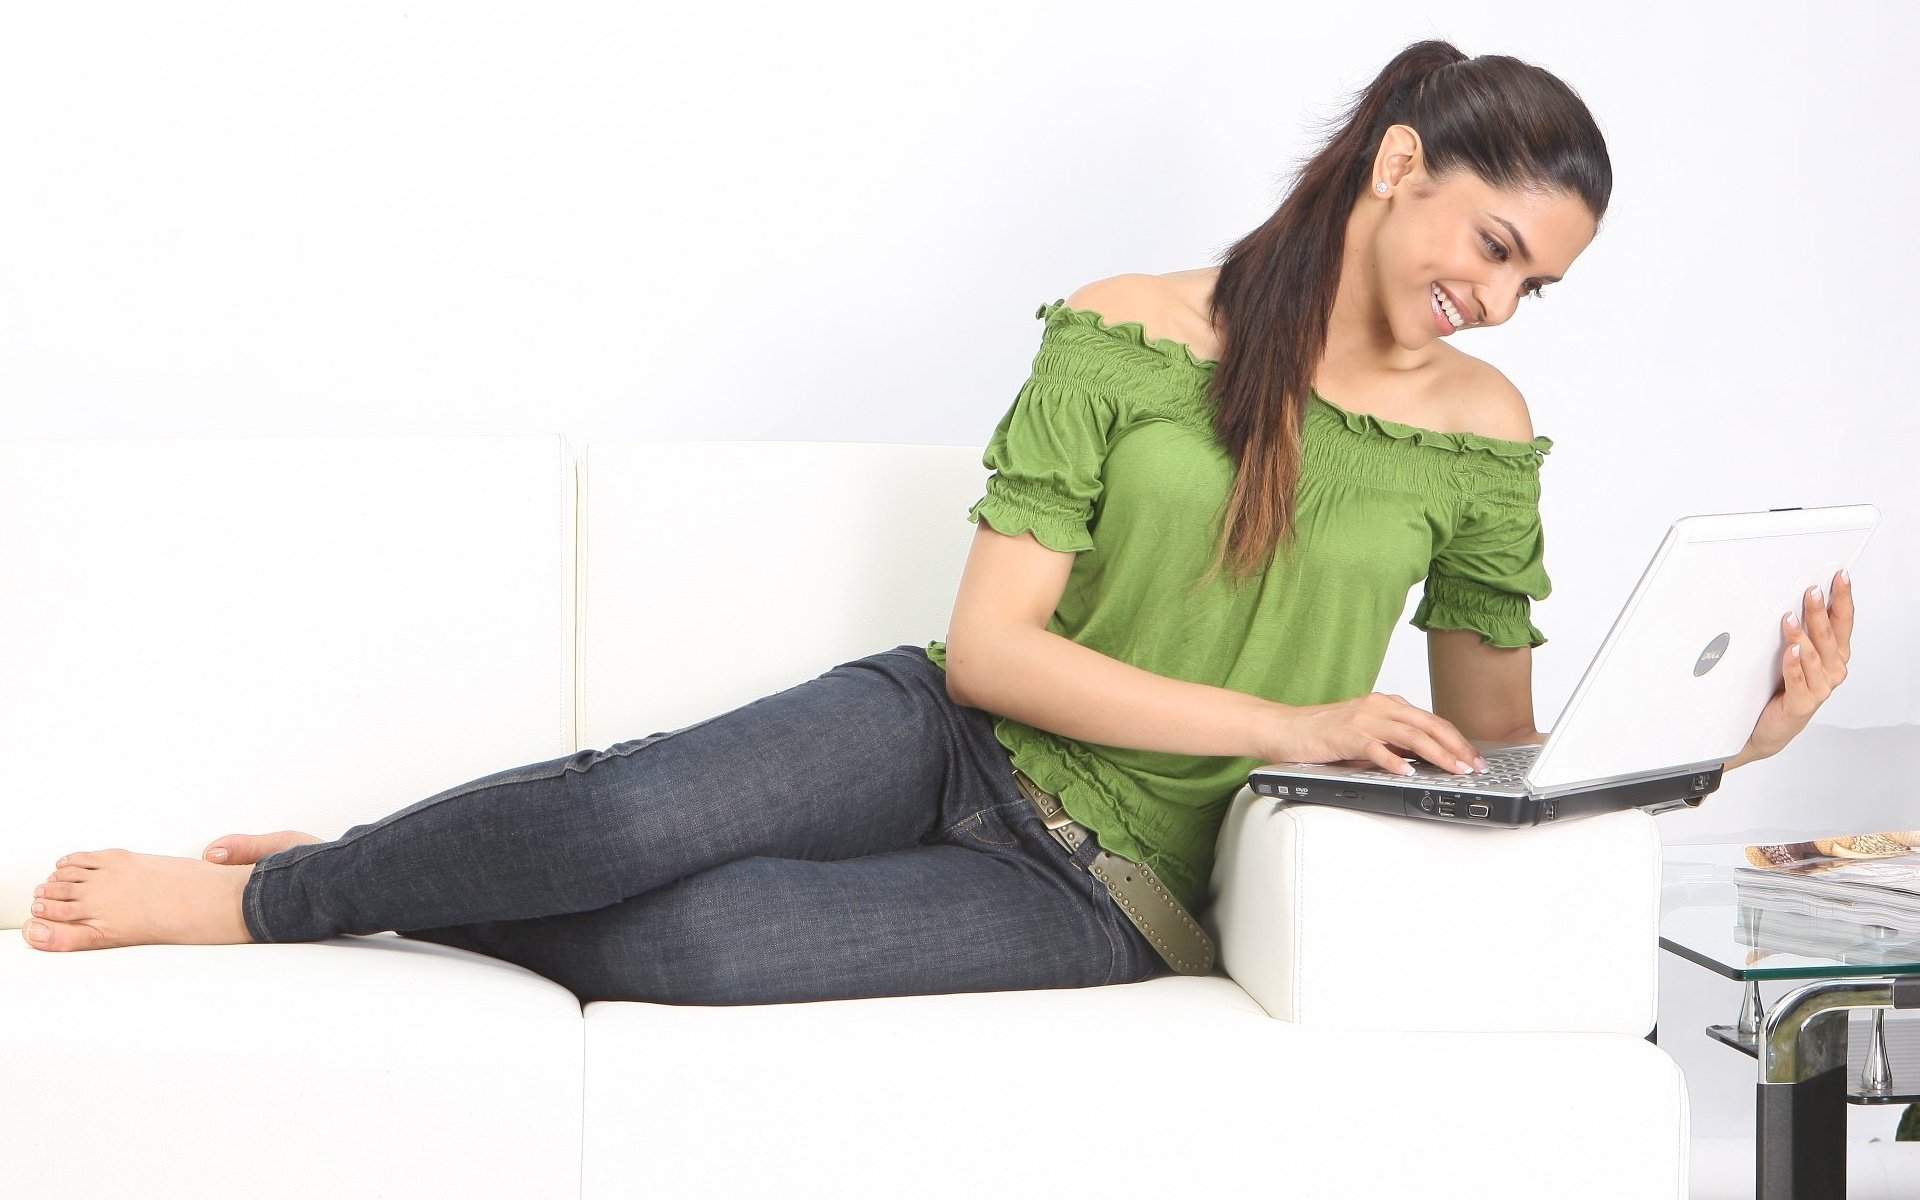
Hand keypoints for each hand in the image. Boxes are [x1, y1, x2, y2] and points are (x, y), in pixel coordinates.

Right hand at [1260, 692, 1486, 776]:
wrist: (1284, 729)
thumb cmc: (1322, 734)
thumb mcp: (1365, 734)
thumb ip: (1392, 742)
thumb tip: (1423, 760)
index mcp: (1385, 704)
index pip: (1430, 720)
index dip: (1456, 738)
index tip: (1473, 756)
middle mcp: (1378, 706)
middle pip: (1427, 724)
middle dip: (1456, 746)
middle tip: (1474, 765)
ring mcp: (1362, 719)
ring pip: (1410, 735)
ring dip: (1437, 754)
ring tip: (1454, 769)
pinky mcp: (1346, 735)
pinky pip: (1376, 748)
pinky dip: (1394, 761)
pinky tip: (1408, 772)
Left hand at [1739, 570, 1853, 765]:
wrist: (1767, 728)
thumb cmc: (1782, 688)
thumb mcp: (1794, 656)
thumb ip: (1799, 631)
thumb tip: (1792, 599)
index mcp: (1834, 656)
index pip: (1843, 621)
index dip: (1843, 598)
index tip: (1839, 576)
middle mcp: (1832, 671)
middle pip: (1829, 635)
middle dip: (1820, 610)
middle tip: (1811, 591)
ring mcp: (1819, 688)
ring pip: (1813, 655)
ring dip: (1802, 634)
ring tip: (1789, 617)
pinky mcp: (1802, 704)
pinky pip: (1798, 679)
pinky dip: (1794, 663)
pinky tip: (1789, 650)